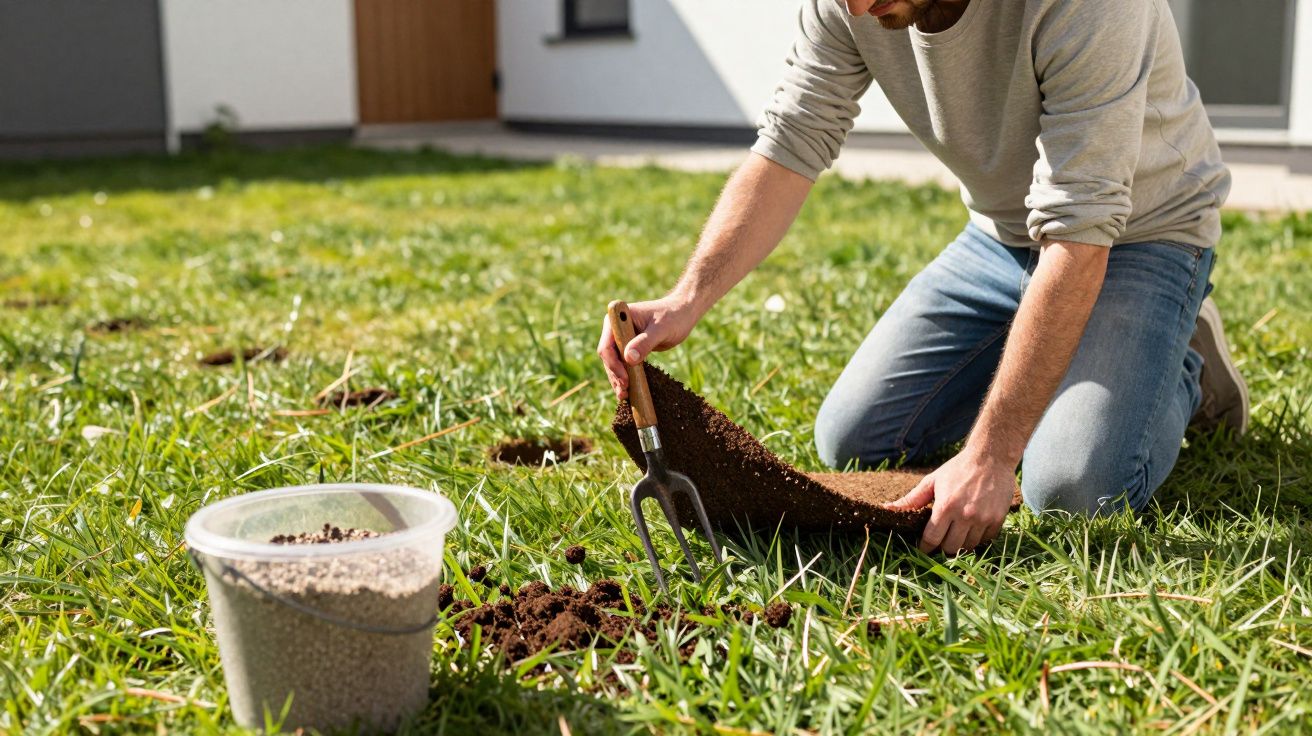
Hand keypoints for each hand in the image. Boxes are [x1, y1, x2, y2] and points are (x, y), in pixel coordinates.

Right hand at [596, 296, 699, 398]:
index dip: (613, 365)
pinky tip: (628, 390)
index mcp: (619, 319)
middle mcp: (616, 328)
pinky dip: (625, 375)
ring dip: (618, 378)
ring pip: (614, 362)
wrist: (682, 313)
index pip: (607, 346)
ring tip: (624, 395)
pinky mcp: (629, 346)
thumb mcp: (661, 330)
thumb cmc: (673, 316)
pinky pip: (623, 363)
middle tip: (624, 392)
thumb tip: (628, 359)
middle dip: (615, 374)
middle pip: (608, 357)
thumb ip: (645, 343)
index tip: (625, 379)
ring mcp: (621, 337)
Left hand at [887, 449, 1015, 554]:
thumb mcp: (932, 481)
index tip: (922, 548)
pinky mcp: (998, 519)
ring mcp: (983, 519)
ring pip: (968, 547)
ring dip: (960, 544)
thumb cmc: (957, 469)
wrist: (991, 457)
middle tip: (940, 541)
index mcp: (945, 506)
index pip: (931, 539)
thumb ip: (911, 499)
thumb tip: (887, 509)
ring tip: (956, 534)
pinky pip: (985, 540)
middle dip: (942, 548)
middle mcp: (965, 515)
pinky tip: (972, 529)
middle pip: (950, 548)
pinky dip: (978, 538)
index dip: (924, 547)